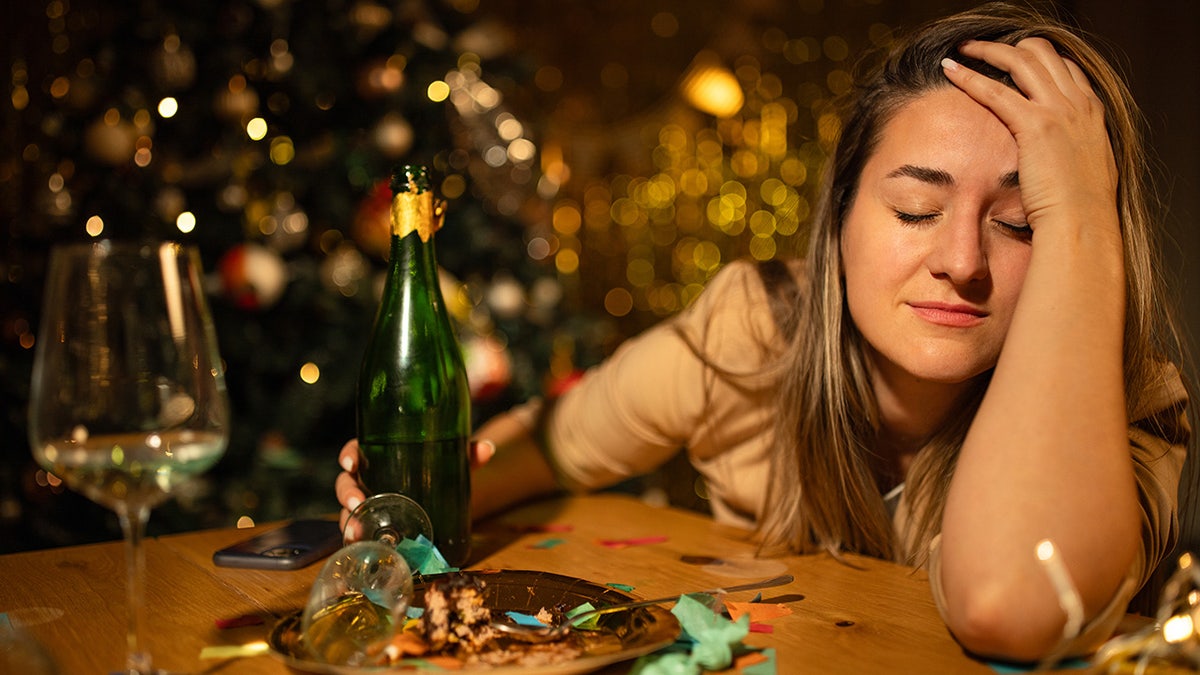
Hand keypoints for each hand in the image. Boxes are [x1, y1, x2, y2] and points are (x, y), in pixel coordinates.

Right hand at [335, 438, 496, 537]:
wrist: (445, 499)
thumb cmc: (438, 474)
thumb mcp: (451, 463)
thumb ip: (467, 455)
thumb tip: (486, 448)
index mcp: (378, 458)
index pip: (356, 452)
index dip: (348, 456)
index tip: (351, 463)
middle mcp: (369, 481)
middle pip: (346, 484)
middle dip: (347, 493)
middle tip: (357, 502)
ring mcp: (370, 506)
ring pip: (349, 512)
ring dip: (348, 522)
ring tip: (357, 533)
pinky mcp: (376, 528)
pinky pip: (359, 534)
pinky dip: (357, 542)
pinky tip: (360, 550)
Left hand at [941, 38, 1117, 234]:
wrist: (1083, 223)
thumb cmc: (1080, 210)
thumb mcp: (1085, 172)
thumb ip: (1072, 156)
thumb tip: (1059, 163)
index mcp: (1091, 113)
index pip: (1065, 68)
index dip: (1038, 58)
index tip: (1013, 59)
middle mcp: (1078, 104)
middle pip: (1044, 53)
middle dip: (1010, 46)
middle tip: (981, 48)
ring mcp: (1059, 111)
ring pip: (1021, 60)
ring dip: (987, 50)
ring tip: (962, 49)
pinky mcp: (1035, 124)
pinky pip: (995, 90)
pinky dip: (970, 76)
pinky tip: (950, 70)